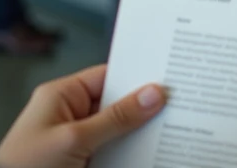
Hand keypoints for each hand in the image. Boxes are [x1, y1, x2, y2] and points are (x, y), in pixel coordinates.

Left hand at [0, 64, 164, 167]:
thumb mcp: (73, 139)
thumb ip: (115, 117)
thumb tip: (151, 94)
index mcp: (60, 95)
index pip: (108, 76)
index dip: (138, 77)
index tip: (168, 78)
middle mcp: (68, 114)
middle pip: (116, 104)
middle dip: (142, 107)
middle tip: (176, 106)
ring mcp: (74, 141)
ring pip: (117, 130)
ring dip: (138, 133)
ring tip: (168, 132)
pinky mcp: (80, 162)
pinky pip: (112, 151)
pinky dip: (129, 152)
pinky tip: (149, 153)